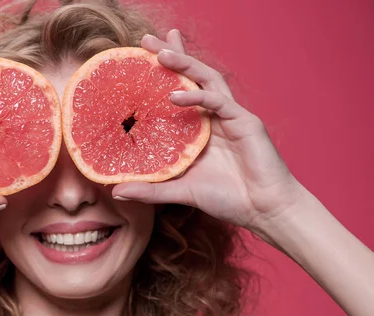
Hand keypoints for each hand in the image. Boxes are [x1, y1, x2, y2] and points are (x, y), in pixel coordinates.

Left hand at [112, 30, 304, 230]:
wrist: (264, 210)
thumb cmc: (227, 199)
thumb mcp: (180, 191)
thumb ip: (150, 189)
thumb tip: (116, 192)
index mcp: (199, 128)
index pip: (178, 92)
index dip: (162, 74)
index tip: (136, 60)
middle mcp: (213, 116)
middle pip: (192, 76)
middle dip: (171, 55)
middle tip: (147, 40)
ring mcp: (230, 116)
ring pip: (207, 80)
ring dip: (185, 64)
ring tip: (160, 53)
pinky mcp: (246, 122)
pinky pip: (218, 102)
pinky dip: (198, 96)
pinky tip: (175, 96)